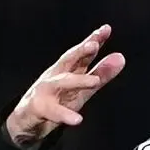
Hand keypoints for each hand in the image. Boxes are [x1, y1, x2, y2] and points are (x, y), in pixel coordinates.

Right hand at [4, 24, 125, 148]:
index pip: (82, 53)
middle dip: (80, 51)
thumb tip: (121, 58)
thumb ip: (101, 73)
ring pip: (61, 82)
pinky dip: (64, 115)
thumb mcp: (83, 88)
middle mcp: (56, 75)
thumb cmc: (57, 99)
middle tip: (93, 44)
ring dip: (77, 80)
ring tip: (94, 81)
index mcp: (68, 69)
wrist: (28, 118)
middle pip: (68, 60)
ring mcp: (46, 90)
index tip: (106, 30)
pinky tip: (77, 119)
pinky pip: (53, 111)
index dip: (93, 40)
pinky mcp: (39, 107)